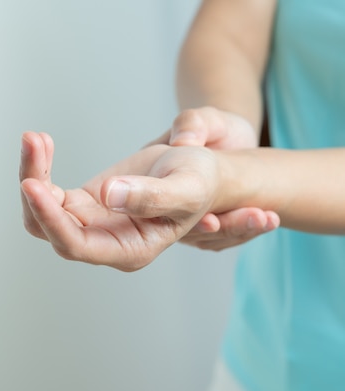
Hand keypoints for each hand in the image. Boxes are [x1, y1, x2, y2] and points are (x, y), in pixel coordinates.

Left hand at [20, 131, 221, 270]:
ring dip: (32, 173)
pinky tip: (43, 141)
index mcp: (128, 250)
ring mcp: (88, 224)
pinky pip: (48, 191)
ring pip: (41, 209)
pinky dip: (41, 166)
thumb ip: (151, 196)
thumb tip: (109, 196)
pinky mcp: (80, 204)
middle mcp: (102, 243)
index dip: (51, 219)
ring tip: (34, 138)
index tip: (32, 184)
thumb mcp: (184, 187)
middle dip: (34, 186)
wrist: (196, 170)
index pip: (76, 245)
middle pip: (48, 228)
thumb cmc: (198, 183)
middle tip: (32, 142)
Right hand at [150, 107, 279, 249]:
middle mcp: (165, 207)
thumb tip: (183, 141)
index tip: (211, 222)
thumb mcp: (203, 118)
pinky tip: (270, 220)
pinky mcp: (209, 227)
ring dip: (240, 231)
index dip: (187, 219)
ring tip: (268, 219)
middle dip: (223, 228)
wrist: (231, 141)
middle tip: (253, 218)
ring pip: (209, 238)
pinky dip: (248, 230)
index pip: (161, 208)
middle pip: (188, 231)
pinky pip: (225, 237)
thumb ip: (192, 123)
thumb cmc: (214, 127)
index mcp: (153, 179)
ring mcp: (186, 221)